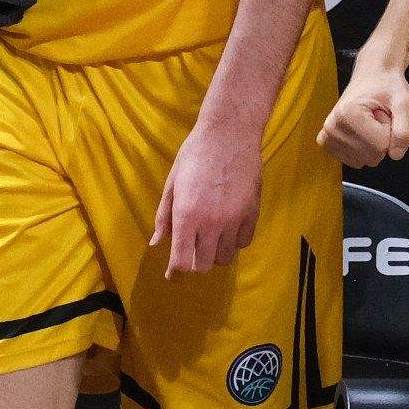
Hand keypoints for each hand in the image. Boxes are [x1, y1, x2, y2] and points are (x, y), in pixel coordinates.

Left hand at [150, 117, 262, 276]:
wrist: (230, 133)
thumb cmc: (194, 154)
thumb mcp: (172, 183)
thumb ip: (164, 216)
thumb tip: (156, 243)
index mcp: (186, 215)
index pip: (182, 260)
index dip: (175, 271)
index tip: (173, 275)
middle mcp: (211, 222)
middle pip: (204, 265)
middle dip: (195, 263)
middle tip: (192, 252)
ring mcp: (234, 219)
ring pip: (226, 257)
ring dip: (215, 254)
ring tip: (211, 240)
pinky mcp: (252, 213)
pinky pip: (244, 242)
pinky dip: (234, 242)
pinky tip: (228, 230)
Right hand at [319, 59, 408, 168]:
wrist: (372, 76)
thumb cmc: (388, 88)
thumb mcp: (405, 104)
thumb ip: (405, 130)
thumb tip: (395, 156)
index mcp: (348, 114)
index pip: (381, 146)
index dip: (390, 131)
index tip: (384, 113)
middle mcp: (332, 126)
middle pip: (372, 156)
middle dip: (382, 138)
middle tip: (378, 117)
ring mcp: (326, 136)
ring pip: (363, 161)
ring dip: (373, 144)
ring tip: (370, 122)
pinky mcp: (325, 142)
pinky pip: (353, 161)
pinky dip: (362, 149)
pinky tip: (361, 130)